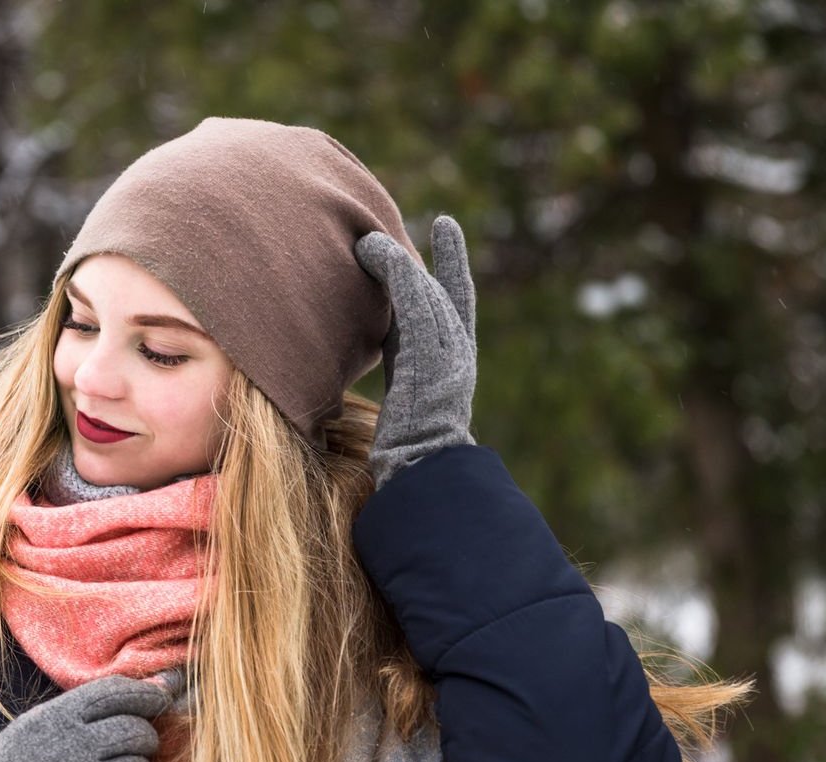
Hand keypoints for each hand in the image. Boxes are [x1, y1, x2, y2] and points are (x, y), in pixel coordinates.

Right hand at [0, 674, 168, 761]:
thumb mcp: (33, 725)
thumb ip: (80, 709)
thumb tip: (142, 688)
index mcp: (56, 716)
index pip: (116, 691)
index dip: (148, 693)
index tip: (161, 699)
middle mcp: (72, 745)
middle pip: (137, 732)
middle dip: (148, 739)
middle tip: (139, 749)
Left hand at [353, 215, 477, 489]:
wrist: (422, 472)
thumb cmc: (404, 456)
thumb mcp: (402, 410)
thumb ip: (398, 380)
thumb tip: (366, 375)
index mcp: (452, 371)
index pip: (458, 315)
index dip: (456, 279)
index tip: (455, 253)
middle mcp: (459, 357)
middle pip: (451, 296)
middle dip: (451, 259)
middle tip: (444, 224)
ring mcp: (449, 354)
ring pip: (428, 294)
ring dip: (401, 261)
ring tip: (375, 237)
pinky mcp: (430, 353)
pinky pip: (414, 301)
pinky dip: (394, 271)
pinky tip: (372, 249)